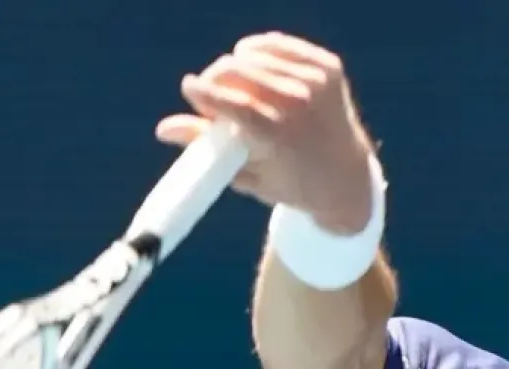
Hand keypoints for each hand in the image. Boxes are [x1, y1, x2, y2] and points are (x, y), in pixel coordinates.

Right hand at [156, 32, 377, 233]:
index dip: (203, 91)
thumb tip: (163, 129)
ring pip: (253, 53)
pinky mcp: (327, 67)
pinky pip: (277, 45)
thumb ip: (206, 148)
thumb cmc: (287, 182)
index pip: (231, 102)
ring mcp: (317, 83)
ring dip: (236, 67)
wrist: (345, 179)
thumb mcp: (246, 175)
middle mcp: (300, 106)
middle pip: (236, 70)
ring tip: (236, 87)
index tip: (188, 87)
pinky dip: (260, 53)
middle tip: (212, 94)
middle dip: (215, 79)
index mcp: (280, 137)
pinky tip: (255, 66)